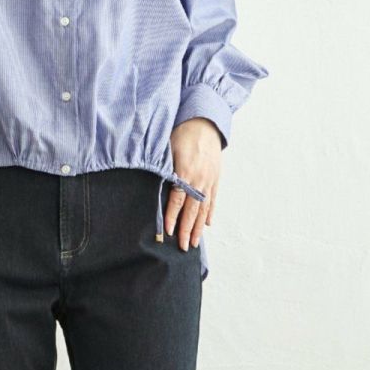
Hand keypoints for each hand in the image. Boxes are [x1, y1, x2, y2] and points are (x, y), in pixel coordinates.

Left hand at [165, 118, 221, 253]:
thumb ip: (163, 168)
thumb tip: (154, 186)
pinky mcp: (215, 178)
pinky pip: (212, 199)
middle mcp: (199, 179)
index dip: (172, 216)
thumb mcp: (168, 148)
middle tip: (184, 247)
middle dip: (187, 230)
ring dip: (199, 227)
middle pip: (192, 210)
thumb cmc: (182, 133)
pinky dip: (210, 213)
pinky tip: (207, 224)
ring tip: (196, 242)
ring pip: (203, 208)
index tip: (169, 231)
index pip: (177, 199)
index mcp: (185, 171)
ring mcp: (209, 180)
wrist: (205, 122)